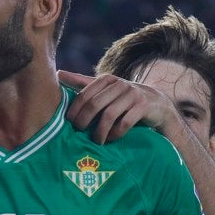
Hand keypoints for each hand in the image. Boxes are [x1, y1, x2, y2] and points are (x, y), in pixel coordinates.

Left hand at [58, 70, 176, 143]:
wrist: (157, 105)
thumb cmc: (124, 99)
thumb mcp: (104, 89)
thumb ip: (82, 82)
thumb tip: (58, 74)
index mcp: (107, 80)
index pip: (84, 94)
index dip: (75, 110)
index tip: (70, 124)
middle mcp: (119, 84)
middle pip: (95, 104)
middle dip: (84, 121)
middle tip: (79, 133)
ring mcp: (133, 94)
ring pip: (109, 115)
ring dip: (100, 131)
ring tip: (96, 141)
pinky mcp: (144, 106)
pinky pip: (125, 122)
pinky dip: (116, 133)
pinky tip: (111, 139)